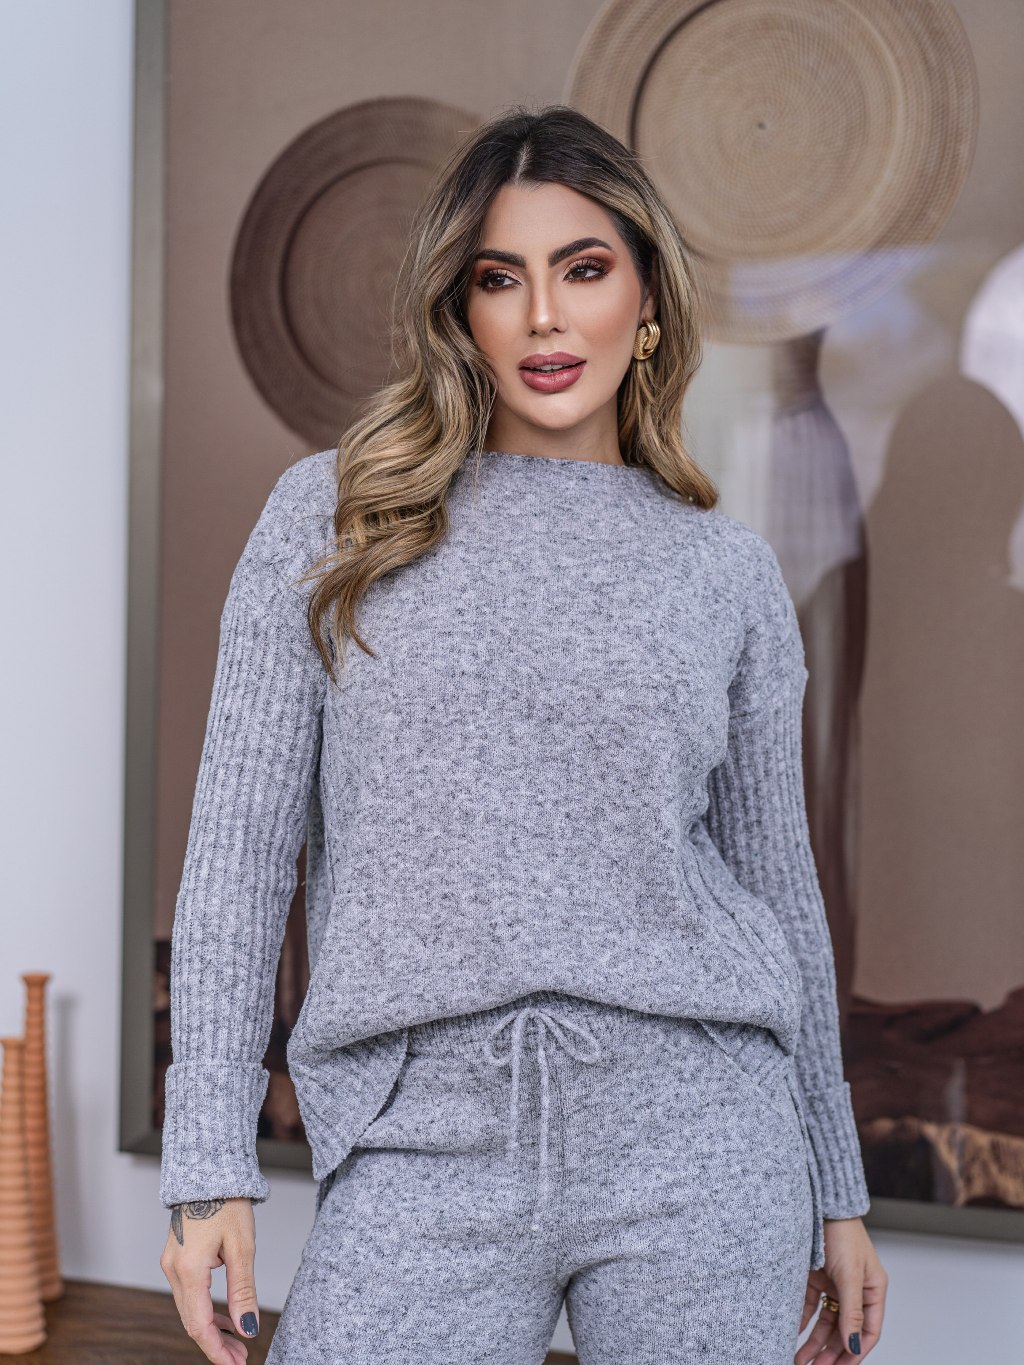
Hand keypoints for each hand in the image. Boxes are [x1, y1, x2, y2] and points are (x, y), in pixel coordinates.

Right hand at [160, 1197, 260, 1362]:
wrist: (210, 1171)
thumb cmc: (227, 1201)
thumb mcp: (242, 1247)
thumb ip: (243, 1291)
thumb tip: (247, 1328)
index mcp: (188, 1269)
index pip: (199, 1325)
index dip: (216, 1350)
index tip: (235, 1364)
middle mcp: (173, 1270)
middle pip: (191, 1321)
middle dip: (215, 1344)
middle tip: (240, 1358)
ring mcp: (172, 1264)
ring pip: (189, 1309)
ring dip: (211, 1328)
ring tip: (236, 1344)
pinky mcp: (177, 1258)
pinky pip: (189, 1294)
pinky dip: (206, 1309)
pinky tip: (224, 1318)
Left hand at [795, 1217, 886, 1361]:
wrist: (821, 1204)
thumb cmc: (842, 1233)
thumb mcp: (850, 1275)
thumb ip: (852, 1311)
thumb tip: (854, 1345)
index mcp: (873, 1290)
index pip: (867, 1331)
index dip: (855, 1352)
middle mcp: (855, 1290)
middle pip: (845, 1330)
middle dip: (831, 1352)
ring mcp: (835, 1284)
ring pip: (826, 1322)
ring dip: (815, 1342)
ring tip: (801, 1360)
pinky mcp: (816, 1277)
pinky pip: (810, 1306)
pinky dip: (802, 1320)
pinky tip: (793, 1334)